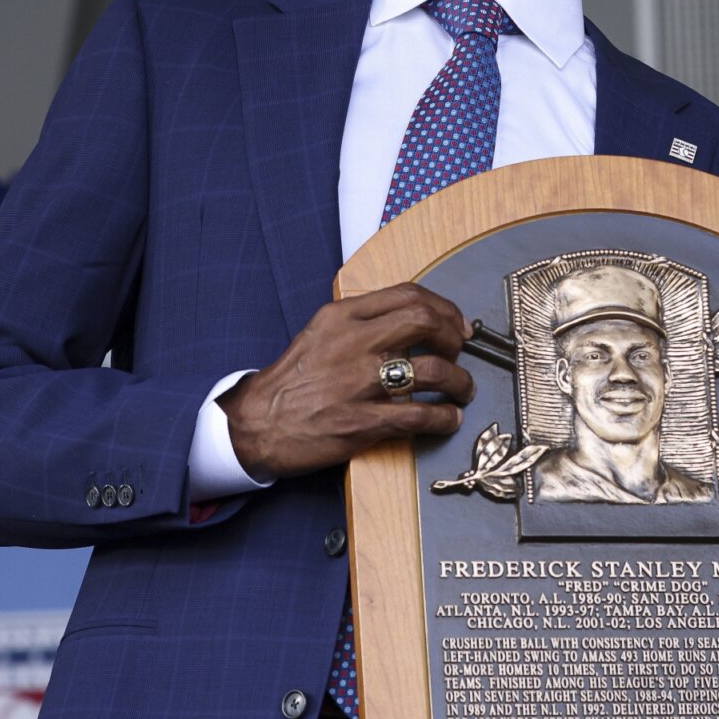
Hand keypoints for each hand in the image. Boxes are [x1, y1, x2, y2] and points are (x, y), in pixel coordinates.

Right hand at [221, 284, 474, 479]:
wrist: (256, 423)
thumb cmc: (291, 381)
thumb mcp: (320, 333)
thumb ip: (362, 322)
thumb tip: (411, 323)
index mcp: (342, 317)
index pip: (407, 295)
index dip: (443, 307)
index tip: (456, 324)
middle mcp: (353, 344)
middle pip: (424, 321)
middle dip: (453, 337)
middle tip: (459, 352)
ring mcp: (358, 384)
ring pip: (431, 370)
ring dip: (459, 381)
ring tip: (462, 390)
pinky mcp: (362, 422)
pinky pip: (419, 416)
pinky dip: (444, 418)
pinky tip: (448, 419)